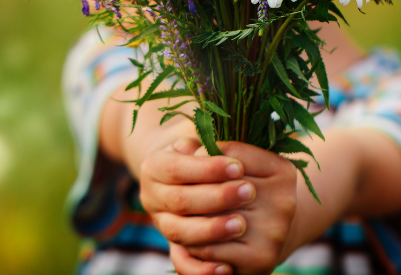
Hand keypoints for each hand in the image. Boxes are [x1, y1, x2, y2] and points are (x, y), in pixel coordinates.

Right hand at [138, 137, 256, 274]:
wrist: (182, 174)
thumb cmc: (198, 151)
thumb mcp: (197, 140)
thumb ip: (206, 144)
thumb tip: (223, 151)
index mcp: (154, 166)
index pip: (177, 169)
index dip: (208, 169)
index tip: (238, 167)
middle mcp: (151, 196)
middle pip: (180, 201)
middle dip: (216, 198)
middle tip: (249, 192)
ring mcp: (161, 223)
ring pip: (179, 233)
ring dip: (211, 230)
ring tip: (241, 224)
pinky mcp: (173, 247)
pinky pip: (182, 263)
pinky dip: (201, 269)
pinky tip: (226, 269)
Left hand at [186, 142, 298, 274]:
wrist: (267, 237)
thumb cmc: (245, 194)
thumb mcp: (236, 167)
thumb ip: (211, 151)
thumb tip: (181, 146)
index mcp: (282, 170)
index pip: (232, 154)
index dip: (204, 154)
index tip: (190, 156)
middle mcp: (284, 200)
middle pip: (222, 188)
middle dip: (192, 187)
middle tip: (175, 186)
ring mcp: (275, 231)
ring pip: (212, 219)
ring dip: (189, 217)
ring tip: (178, 212)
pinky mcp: (261, 259)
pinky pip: (211, 248)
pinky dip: (193, 243)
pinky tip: (188, 237)